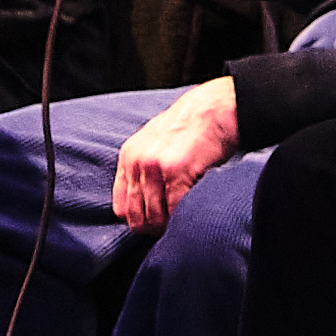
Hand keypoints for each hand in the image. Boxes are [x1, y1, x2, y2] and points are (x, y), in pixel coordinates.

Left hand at [110, 79, 240, 232]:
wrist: (214, 108)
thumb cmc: (191, 127)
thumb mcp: (155, 143)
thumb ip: (145, 169)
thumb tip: (147, 203)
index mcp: (129, 156)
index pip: (121, 207)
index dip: (138, 220)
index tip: (154, 223)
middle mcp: (137, 162)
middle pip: (135, 216)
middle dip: (154, 228)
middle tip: (171, 228)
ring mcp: (155, 168)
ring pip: (154, 217)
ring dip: (170, 225)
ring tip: (183, 220)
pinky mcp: (176, 172)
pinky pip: (174, 209)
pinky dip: (183, 217)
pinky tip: (192, 211)